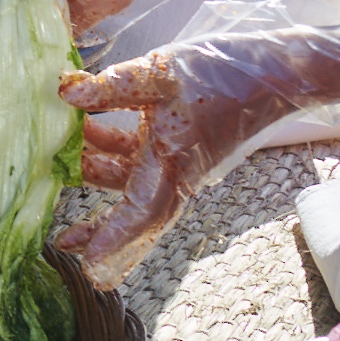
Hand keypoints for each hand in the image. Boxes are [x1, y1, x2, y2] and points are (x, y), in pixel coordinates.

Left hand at [56, 23, 339, 287]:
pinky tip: (94, 134)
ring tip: (68, 164)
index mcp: (172, 161)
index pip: (138, 213)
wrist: (275, 74)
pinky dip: (117, 157)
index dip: (111, 240)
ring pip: (136, 186)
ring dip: (102, 179)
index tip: (90, 269)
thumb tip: (64, 93)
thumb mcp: (159, 71)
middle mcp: (178, 173)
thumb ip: (111, 85)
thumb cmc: (220, 73)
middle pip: (137, 216)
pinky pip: (145, 165)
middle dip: (102, 233)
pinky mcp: (184, 149)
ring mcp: (182, 164)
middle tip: (67, 246)